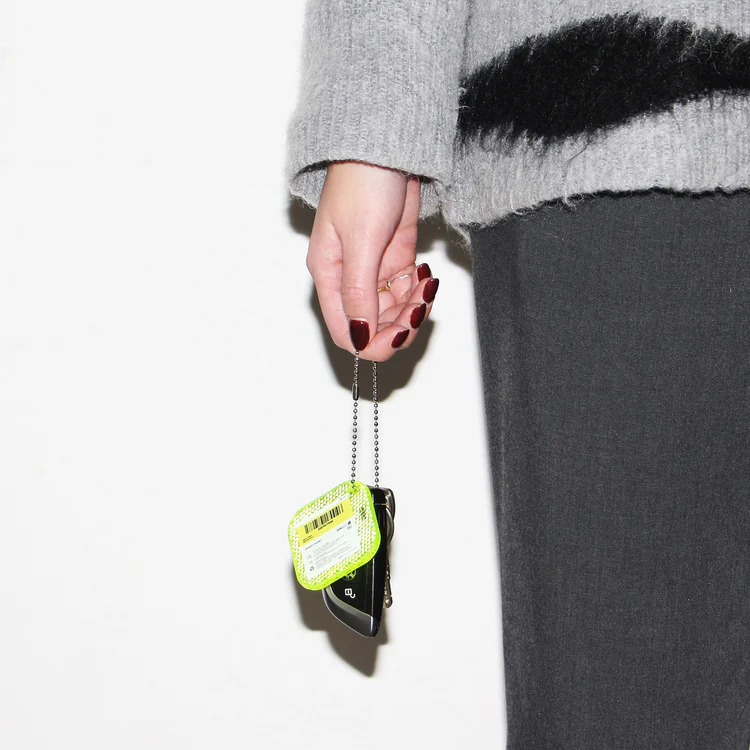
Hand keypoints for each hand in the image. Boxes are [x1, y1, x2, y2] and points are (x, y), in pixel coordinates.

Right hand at [306, 160, 438, 361]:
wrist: (386, 146)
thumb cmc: (362, 182)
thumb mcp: (360, 241)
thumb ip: (359, 292)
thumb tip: (360, 336)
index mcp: (329, 277)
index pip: (347, 331)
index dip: (373, 343)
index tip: (399, 335)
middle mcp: (348, 279)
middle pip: (374, 326)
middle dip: (400, 323)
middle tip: (421, 304)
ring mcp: (373, 270)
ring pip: (394, 311)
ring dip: (415, 307)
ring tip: (426, 283)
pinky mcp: (394, 259)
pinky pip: (407, 291)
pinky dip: (420, 291)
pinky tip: (426, 274)